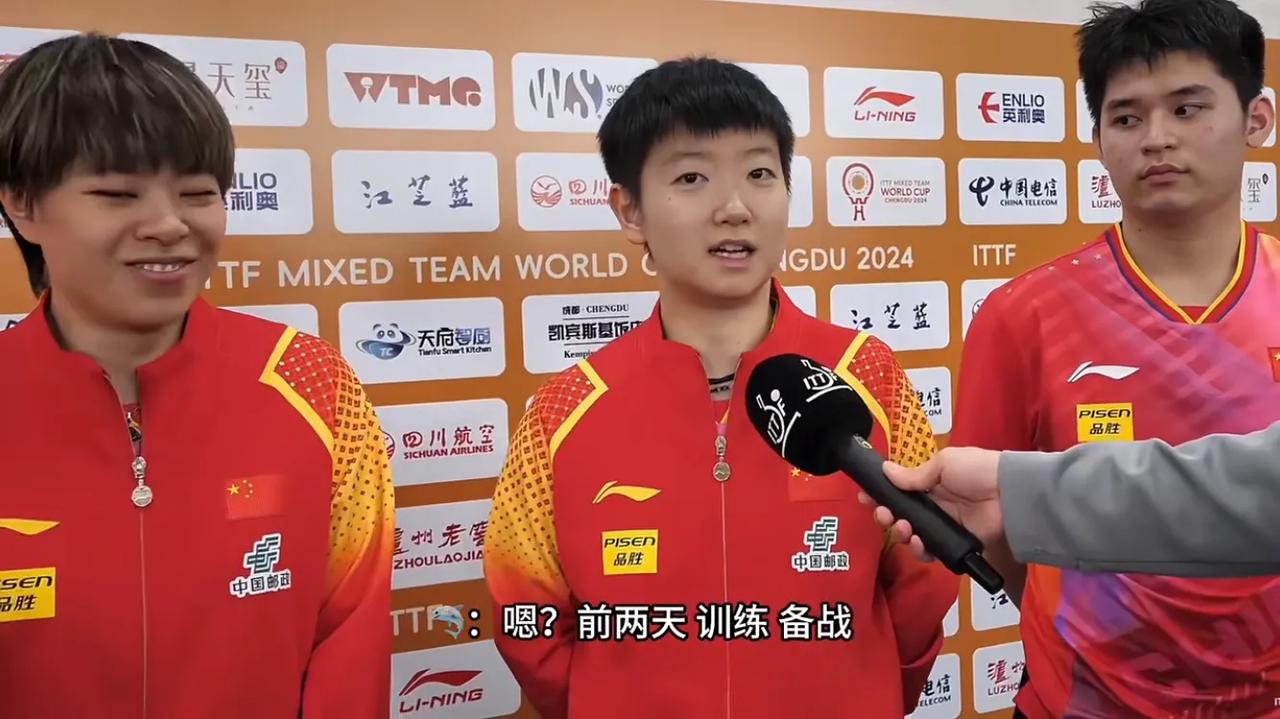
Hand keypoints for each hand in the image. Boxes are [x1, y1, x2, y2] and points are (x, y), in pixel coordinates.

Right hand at [857, 446, 1004, 561]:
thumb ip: (914, 474)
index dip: (880, 494)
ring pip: (911, 536)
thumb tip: (885, 471)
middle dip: (885, 515)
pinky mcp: (953, 545)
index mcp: (930, 484)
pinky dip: (920, 549)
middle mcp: (933, 506)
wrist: (1009, 494)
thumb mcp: (943, 464)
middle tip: (882, 514)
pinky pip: (930, 552)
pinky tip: (918, 541)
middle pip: (900, 516)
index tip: (865, 496)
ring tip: (904, 528)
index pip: (899, 491)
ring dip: (900, 533)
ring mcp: (942, 526)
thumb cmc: (976, 471)